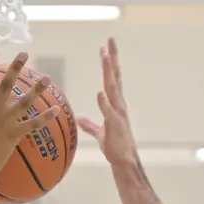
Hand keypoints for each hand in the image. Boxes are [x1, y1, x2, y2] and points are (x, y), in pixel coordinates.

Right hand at [0, 52, 55, 180]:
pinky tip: (57, 109)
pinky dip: (46, 117)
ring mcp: (5, 123)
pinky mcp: (15, 135)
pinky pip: (33, 125)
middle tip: (24, 53)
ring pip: (24, 103)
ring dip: (37, 90)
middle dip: (15, 68)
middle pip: (6, 86)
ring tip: (47, 78)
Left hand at [75, 38, 138, 167]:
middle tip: (110, 40)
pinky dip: (104, 102)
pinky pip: (108, 111)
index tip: (105, 47)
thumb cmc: (114, 146)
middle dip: (112, 59)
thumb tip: (79, 117)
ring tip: (105, 57)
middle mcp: (118, 104)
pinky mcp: (114, 125)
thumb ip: (89, 123)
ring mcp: (117, 113)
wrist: (124, 162)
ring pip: (112, 89)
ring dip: (108, 72)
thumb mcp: (99, 132)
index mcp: (115, 104)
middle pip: (114, 77)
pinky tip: (100, 92)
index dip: (109, 63)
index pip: (112, 79)